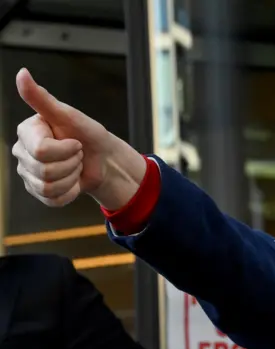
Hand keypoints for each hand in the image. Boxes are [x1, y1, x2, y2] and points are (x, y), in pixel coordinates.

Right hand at [11, 68, 145, 209]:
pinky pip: (52, 200)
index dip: (67, 149)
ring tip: (76, 166)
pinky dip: (70, 192)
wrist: (103, 160)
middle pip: (45, 171)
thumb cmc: (89, 134)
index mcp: (26, 132)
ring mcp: (28, 173)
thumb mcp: (69, 116)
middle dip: (72, 163)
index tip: (75, 141)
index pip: (42, 151)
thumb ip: (42, 98)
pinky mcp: (38, 191)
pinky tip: (74, 181)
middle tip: (77, 154)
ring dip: (72, 178)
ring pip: (48, 187)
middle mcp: (22, 152)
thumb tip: (21, 73)